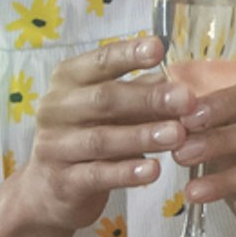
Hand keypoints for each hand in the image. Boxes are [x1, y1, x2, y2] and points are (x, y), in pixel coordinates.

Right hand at [9, 34, 174, 233]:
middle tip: (187, 99)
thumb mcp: (113, 109)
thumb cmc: (89, 135)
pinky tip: (153, 170)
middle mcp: (56, 109)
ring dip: (142, 136)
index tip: (159, 47)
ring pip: (102, 139)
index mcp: (69, 80)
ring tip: (177, 135)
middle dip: (149, 99)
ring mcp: (55, 146)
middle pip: (104, 99)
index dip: (128, 54)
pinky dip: (126, 172)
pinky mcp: (62, 181)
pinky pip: (97, 175)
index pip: (99, 61)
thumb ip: (142, 93)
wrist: (49, 189)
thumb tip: (179, 81)